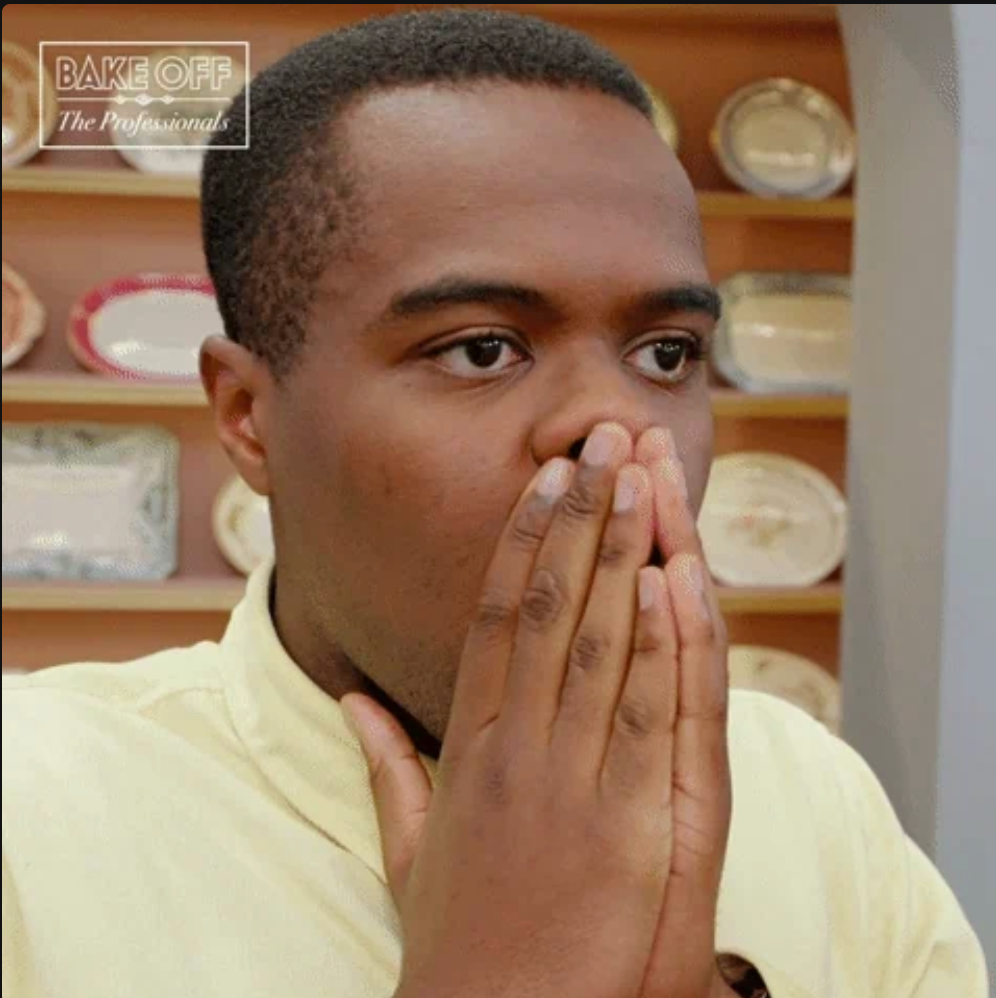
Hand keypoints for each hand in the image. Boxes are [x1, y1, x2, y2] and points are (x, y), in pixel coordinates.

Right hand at [342, 422, 729, 997]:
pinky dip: (659, 645)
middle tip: (603, 441)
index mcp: (467, 750)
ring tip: (641, 480)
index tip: (546, 480)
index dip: (523, 541)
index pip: (496, 618)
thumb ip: (387, 765)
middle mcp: (514, 751)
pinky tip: (670, 581)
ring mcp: (569, 785)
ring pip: (599, 645)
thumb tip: (353, 697)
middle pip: (550, 609)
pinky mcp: (625, 828)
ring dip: (623, 556)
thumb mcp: (409, 850)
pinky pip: (645, 716)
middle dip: (583, 518)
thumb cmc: (458, 945)